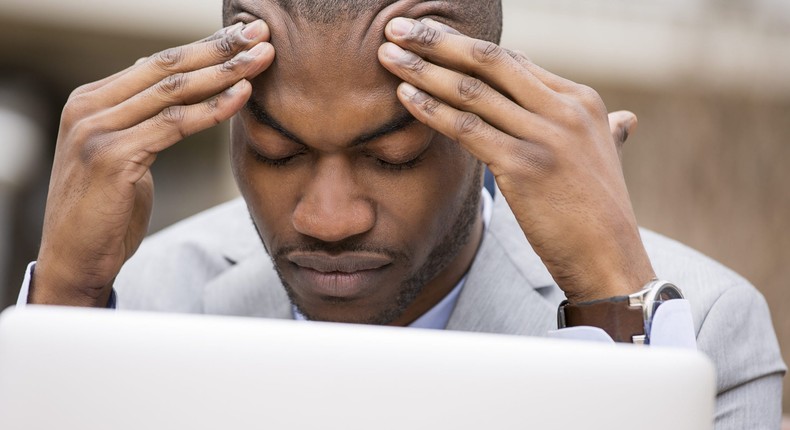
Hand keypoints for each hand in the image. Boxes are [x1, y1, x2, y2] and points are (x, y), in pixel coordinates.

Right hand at [31, 20, 274, 305]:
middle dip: (218, 48)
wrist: (76, 259)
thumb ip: (141, 121)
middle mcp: (89, 108)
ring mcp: (97, 130)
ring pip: (173, 92)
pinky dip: (211, 110)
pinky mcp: (112, 157)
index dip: (204, 47)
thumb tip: (173, 92)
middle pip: (166, 68)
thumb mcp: (123, 155)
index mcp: (91, 101)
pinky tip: (241, 96)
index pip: (156, 63)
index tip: (244, 35)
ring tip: (261, 59)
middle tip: (260, 34)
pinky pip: (174, 126)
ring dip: (224, 73)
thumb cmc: (106, 211)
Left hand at [378, 18, 652, 302]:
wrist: (610, 259)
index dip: (465, 45)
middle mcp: (564, 109)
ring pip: (472, 91)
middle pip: (490, 61)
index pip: (513, 61)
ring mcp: (545, 136)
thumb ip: (607, 131)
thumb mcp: (606, 158)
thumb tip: (624, 121)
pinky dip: (431, 109)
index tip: (429, 35)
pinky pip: (466, 128)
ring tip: (387, 55)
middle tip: (397, 27)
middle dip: (437, 40)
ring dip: (422, 69)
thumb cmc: (599, 213)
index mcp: (580, 101)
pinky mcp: (523, 166)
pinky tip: (404, 97)